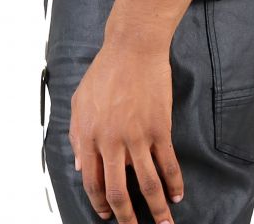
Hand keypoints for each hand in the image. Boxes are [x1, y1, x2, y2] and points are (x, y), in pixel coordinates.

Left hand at [68, 37, 183, 223]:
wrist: (132, 47)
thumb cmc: (104, 70)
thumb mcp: (79, 101)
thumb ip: (76, 135)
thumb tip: (80, 166)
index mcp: (89, 136)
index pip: (92, 182)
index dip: (100, 204)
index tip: (106, 215)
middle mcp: (111, 141)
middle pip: (119, 192)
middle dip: (127, 218)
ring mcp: (137, 136)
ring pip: (148, 184)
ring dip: (157, 209)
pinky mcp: (159, 127)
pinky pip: (168, 163)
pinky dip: (174, 182)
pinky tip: (177, 193)